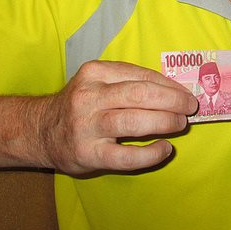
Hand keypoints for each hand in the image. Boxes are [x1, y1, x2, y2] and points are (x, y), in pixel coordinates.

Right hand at [36, 61, 197, 175]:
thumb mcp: (96, 82)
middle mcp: (89, 97)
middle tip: (190, 107)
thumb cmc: (80, 105)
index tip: (186, 91)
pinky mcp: (88, 154)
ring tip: (181, 124)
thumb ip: (127, 83)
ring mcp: (87, 126)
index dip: (168, 84)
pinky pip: (126, 156)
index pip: (140, 75)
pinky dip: (150, 154)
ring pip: (134, 121)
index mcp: (94, 73)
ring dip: (165, 121)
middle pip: (139, 95)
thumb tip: (173, 90)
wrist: (40, 131)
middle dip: (172, 100)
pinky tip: (165, 149)